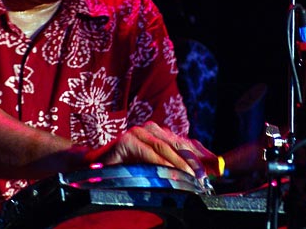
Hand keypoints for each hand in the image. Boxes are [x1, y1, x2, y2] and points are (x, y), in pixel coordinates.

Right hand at [85, 121, 218, 179]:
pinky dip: (162, 164)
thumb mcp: (149, 167)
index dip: (201, 153)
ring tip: (193, 176)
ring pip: (165, 147)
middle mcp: (149, 129)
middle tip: (206, 175)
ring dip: (181, 163)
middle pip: (178, 143)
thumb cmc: (121, 168)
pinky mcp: (127, 141)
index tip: (215, 166)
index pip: (184, 141)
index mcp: (157, 133)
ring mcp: (137, 133)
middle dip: (195, 160)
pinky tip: (171, 173)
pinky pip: (149, 154)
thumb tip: (195, 174)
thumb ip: (168, 166)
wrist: (90, 166)